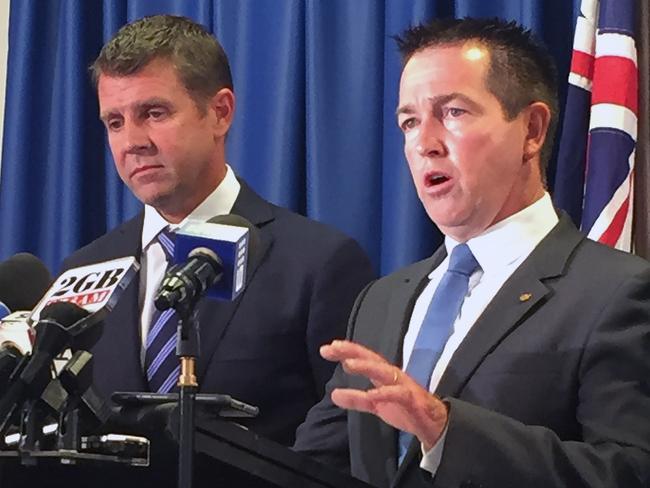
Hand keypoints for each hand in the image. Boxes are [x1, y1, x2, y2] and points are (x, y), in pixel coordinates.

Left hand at [321, 340, 448, 449]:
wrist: (433, 424)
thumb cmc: (404, 408)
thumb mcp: (375, 405)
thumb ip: (356, 398)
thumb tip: (333, 394)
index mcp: (383, 374)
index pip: (363, 358)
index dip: (346, 351)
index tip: (326, 348)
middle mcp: (393, 375)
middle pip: (371, 358)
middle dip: (352, 351)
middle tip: (332, 347)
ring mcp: (403, 385)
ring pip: (384, 371)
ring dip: (367, 366)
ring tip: (348, 364)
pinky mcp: (413, 400)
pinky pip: (399, 394)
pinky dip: (386, 393)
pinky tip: (372, 394)